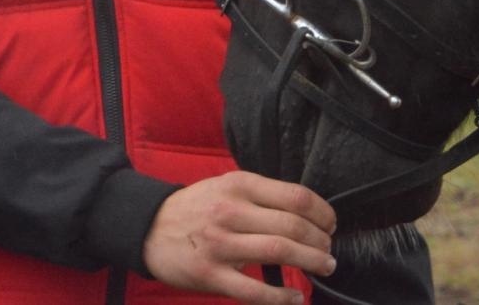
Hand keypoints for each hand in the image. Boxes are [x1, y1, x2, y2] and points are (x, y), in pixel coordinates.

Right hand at [142, 171, 334, 304]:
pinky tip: (295, 298)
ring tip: (324, 266)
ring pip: (279, 252)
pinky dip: (281, 297)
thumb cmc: (195, 207)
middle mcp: (230, 212)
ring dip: (311, 262)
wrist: (148, 227)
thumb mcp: (225, 186)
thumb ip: (261, 195)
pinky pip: (254, 291)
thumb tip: (306, 212)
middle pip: (293, 226)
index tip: (330, 224)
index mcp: (238, 185)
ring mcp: (220, 244)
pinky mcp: (210, 275)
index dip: (322, 213)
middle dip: (320, 242)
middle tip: (328, 251)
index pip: (295, 197)